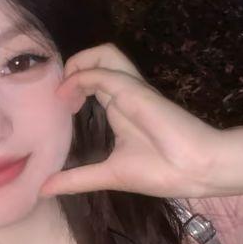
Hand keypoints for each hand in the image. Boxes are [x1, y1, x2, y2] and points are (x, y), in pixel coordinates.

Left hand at [41, 42, 219, 199]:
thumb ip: (77, 179)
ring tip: (63, 89)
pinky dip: (79, 78)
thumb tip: (44, 190)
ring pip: (104, 53)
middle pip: (98, 58)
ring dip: (78, 62)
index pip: (95, 80)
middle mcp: (125, 94)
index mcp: (122, 108)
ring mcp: (130, 90)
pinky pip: (102, 73)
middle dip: (72, 67)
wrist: (198, 171)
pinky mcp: (134, 92)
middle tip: (59, 96)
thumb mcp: (108, 175)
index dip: (73, 84)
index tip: (58, 108)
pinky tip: (67, 97)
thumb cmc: (162, 172)